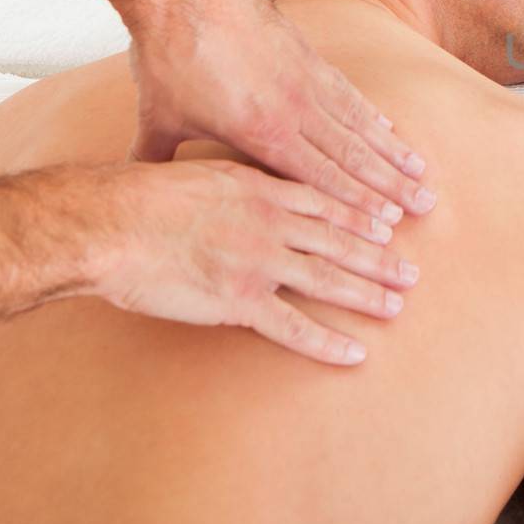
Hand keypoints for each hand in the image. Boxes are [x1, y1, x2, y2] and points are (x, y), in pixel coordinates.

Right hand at [91, 160, 419, 364]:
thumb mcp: (201, 170)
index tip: (390, 224)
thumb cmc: (143, 196)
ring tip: (398, 305)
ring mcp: (260, 263)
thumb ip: (234, 181)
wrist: (112, 224)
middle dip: (380, 257)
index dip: (362, 215)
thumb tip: (246, 183)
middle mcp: (272, 224)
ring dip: (368, 294)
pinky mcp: (239, 301)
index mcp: (262, 190)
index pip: (327, 202)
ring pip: (329, 280)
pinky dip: (328, 342)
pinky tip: (355, 353)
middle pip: (340, 241)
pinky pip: (294, 327)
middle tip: (411, 272)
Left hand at [123, 0, 435, 222]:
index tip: (386, 225)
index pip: (319, 177)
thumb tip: (137, 190)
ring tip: (422, 173)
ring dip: (393, 153)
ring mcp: (305, 79)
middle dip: (390, 186)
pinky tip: (390, 129)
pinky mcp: (307, 55)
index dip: (356, 204)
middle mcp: (292, 108)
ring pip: (359, 125)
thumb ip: (155, 159)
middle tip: (424, 205)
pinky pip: (348, 93)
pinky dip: (373, 115)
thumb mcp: (155, 117)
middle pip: (352, 156)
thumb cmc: (167, 54)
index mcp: (259, 132)